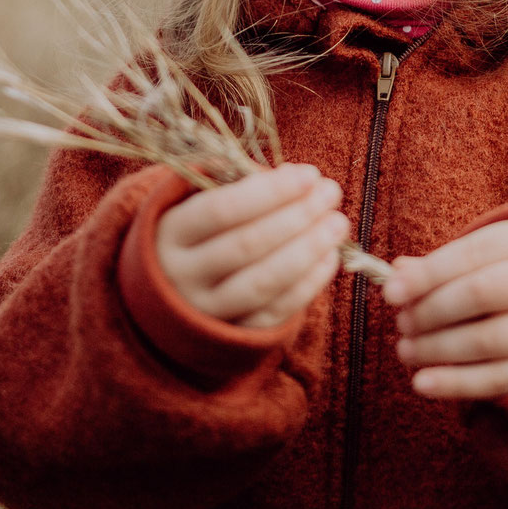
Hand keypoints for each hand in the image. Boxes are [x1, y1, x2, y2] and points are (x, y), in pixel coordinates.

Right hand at [156, 163, 348, 328]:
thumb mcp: (198, 199)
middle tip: (331, 193)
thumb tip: (293, 176)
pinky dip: (307, 284)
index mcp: (170, 232)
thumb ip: (238, 183)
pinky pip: (274, 312)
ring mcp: (206, 309)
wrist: (170, 289)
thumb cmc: (200, 229)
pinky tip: (330, 257)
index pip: (220, 210)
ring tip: (337, 223)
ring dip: (307, 250)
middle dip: (295, 217)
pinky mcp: (233, 333)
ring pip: (261, 283)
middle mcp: (182, 275)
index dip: (269, 192)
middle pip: (245, 246)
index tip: (308, 175)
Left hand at [382, 214, 507, 399]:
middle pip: (483, 294)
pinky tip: (423, 383)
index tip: (390, 291)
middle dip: (431, 311)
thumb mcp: (505, 247)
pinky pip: (503, 380)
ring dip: (438, 348)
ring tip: (406, 349)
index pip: (477, 252)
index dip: (429, 273)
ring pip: (490, 341)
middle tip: (402, 321)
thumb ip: (453, 259)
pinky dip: (458, 384)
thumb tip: (398, 274)